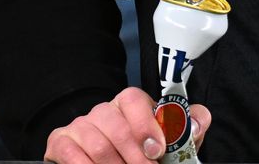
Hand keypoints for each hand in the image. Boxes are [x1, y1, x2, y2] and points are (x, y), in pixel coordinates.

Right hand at [44, 86, 211, 163]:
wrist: (104, 161)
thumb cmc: (141, 152)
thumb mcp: (168, 140)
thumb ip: (187, 128)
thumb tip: (198, 123)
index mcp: (128, 104)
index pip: (133, 99)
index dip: (146, 125)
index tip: (157, 151)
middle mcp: (103, 110)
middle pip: (116, 127)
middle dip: (135, 157)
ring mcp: (80, 125)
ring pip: (98, 145)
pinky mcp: (61, 141)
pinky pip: (71, 153)